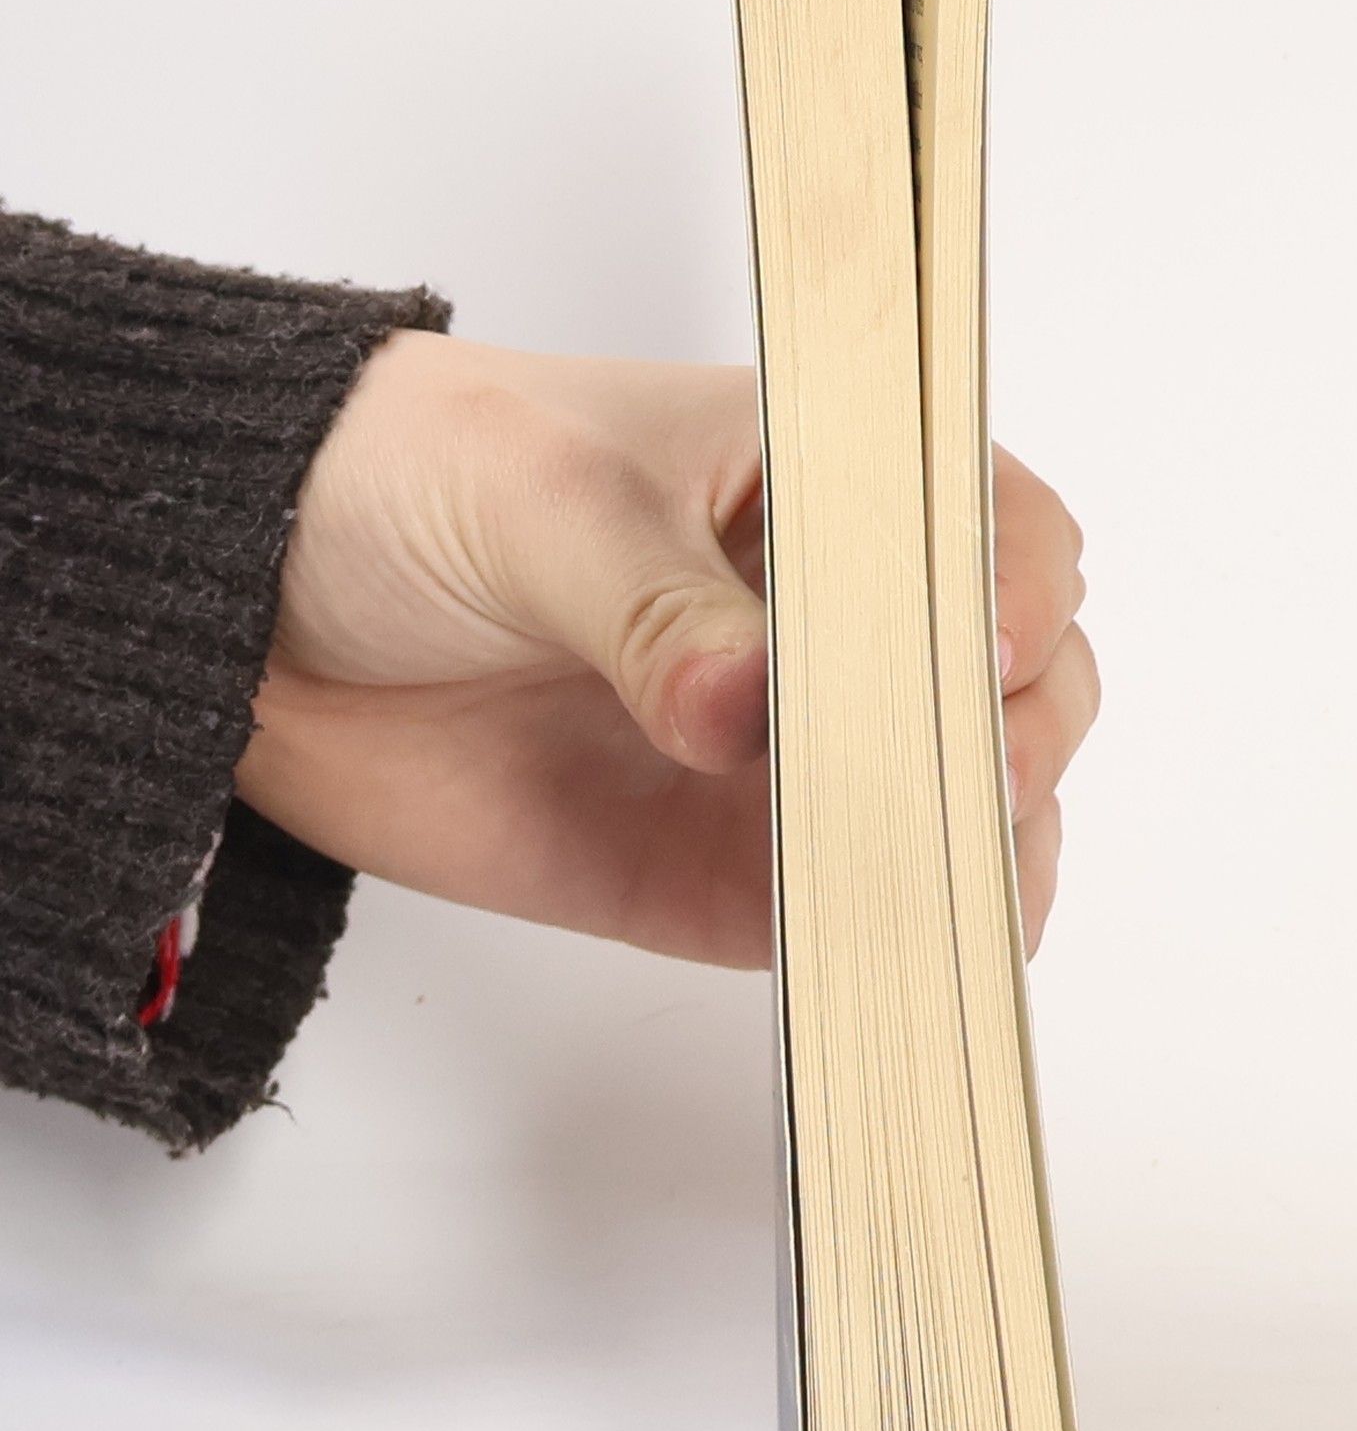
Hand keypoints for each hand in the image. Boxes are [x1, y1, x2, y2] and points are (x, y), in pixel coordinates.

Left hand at [237, 331, 1098, 968]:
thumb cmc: (405, 485)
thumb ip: (652, 609)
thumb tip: (748, 709)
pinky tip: (911, 945)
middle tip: (969, 774)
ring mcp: (789, 752)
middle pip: (1017, 675)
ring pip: (960, 807)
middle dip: (1024, 729)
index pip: (987, 522)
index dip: (1021, 584)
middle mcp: (828, 623)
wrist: (257, 622)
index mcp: (813, 485)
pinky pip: (854, 911)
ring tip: (952, 874)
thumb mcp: (537, 503)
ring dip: (985, 849)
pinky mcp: (727, 868)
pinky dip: (900, 936)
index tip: (993, 649)